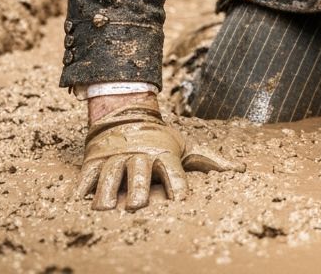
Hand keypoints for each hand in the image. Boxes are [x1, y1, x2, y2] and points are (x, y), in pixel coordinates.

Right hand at [74, 96, 243, 209]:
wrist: (127, 113)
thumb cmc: (161, 138)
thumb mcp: (187, 146)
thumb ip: (212, 161)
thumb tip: (242, 170)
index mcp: (163, 154)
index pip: (173, 170)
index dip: (178, 184)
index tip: (181, 200)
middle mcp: (139, 155)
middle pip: (139, 172)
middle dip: (138, 187)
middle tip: (137, 205)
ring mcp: (115, 157)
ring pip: (111, 174)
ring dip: (107, 190)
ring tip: (106, 207)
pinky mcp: (95, 160)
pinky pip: (88, 174)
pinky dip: (82, 186)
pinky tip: (78, 199)